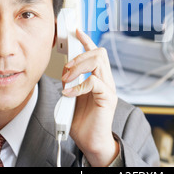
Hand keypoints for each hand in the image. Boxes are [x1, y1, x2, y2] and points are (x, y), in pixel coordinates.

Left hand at [61, 29, 118, 166]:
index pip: (95, 53)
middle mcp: (106, 80)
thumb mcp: (73, 96)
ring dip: (79, 67)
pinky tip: (69, 93)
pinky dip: (78, 86)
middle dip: (79, 56)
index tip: (77, 31)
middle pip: (98, 53)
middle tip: (66, 69)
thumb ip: (71, 82)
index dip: (87, 40)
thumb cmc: (83, 121)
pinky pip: (94, 82)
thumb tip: (64, 71)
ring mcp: (108, 88)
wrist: (91, 141)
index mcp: (98, 77)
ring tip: (68, 79)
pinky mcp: (108, 98)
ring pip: (98, 62)